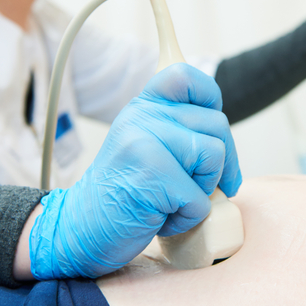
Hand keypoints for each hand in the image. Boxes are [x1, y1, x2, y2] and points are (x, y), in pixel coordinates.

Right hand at [27, 63, 240, 278]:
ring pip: (215, 155)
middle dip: (221, 163)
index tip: (210, 129)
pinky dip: (190, 218)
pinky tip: (162, 218)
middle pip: (217, 124)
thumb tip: (223, 134)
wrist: (82, 229)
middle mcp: (142, 117)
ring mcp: (145, 142)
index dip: (209, 98)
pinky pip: (202, 198)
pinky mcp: (153, 175)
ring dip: (205, 189)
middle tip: (201, 186)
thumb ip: (174, 129)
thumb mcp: (144, 146)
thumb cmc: (123, 194)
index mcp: (142, 106)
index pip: (185, 76)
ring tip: (173, 200)